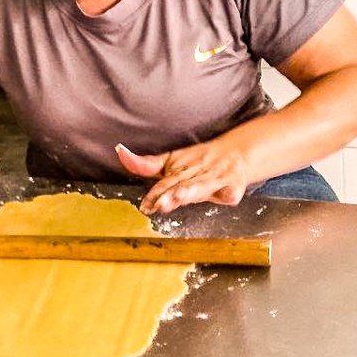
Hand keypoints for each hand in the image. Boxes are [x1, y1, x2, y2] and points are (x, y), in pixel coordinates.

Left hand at [116, 141, 248, 212]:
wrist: (236, 152)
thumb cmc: (198, 162)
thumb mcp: (170, 161)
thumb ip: (146, 165)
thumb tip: (119, 150)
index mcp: (179, 170)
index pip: (164, 184)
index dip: (155, 194)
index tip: (146, 205)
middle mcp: (196, 174)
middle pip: (181, 186)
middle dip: (171, 195)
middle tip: (160, 204)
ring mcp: (215, 179)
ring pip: (202, 187)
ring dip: (193, 191)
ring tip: (181, 196)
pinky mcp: (234, 185)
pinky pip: (231, 191)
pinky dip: (229, 193)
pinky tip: (227, 195)